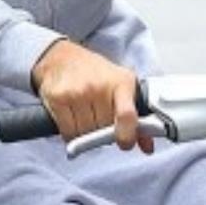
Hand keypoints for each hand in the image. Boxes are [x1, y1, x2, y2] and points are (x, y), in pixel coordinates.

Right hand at [32, 38, 151, 151]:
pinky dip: (71, 133)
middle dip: (103, 131)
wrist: (62, 58)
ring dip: (86, 133)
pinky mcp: (58, 98)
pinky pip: (68, 132)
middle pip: (104, 129)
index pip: (127, 115)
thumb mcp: (121, 86)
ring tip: (86, 116)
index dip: (127, 135)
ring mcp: (77, 92)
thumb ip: (136, 117)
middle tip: (99, 119)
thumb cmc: (94, 73)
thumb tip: (147, 146)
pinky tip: (72, 119)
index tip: (125, 143)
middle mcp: (99, 86)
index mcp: (121, 83)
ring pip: (86, 133)